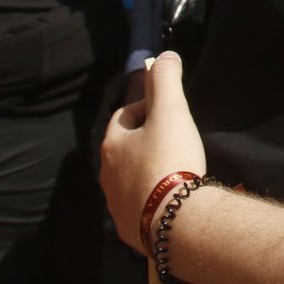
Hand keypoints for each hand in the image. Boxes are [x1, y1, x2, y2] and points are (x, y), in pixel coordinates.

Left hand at [101, 52, 206, 253]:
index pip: (125, 115)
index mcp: (112, 145)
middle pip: (126, 148)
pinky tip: (173, 197)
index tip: (171, 114)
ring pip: (131, 178)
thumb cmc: (170, 159)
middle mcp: (107, 175)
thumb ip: (166, 80)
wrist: (175, 219)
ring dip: (149, 170)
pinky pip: (140, 205)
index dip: (149, 108)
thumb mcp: (171, 112)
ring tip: (176, 170)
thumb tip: (164, 55)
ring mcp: (116, 204)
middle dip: (147, 141)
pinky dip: (153, 197)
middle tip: (176, 140)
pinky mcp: (130, 228)